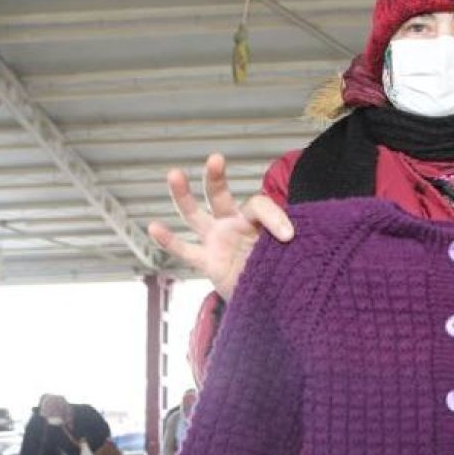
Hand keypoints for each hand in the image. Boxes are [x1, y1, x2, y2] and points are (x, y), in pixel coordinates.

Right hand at [148, 153, 294, 300]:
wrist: (269, 296)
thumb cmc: (281, 268)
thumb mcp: (292, 255)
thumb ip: (294, 246)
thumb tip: (300, 242)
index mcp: (256, 220)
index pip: (259, 206)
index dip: (275, 217)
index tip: (289, 237)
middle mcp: (233, 224)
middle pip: (219, 195)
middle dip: (216, 177)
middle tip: (215, 158)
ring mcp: (216, 241)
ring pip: (194, 215)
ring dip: (183, 196)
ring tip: (174, 174)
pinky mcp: (207, 262)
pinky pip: (185, 250)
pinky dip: (169, 241)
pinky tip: (153, 227)